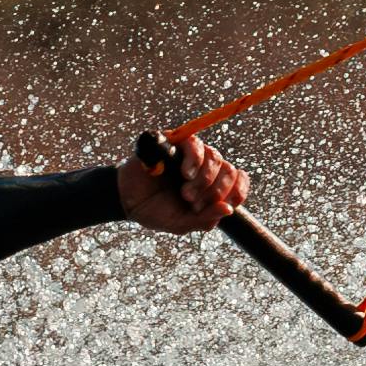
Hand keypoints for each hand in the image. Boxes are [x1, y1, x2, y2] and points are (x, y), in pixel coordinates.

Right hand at [119, 131, 247, 233]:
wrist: (125, 200)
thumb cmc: (155, 211)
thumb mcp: (181, 223)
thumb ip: (205, 219)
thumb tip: (229, 209)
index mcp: (212, 185)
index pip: (239, 181)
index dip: (237, 191)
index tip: (222, 204)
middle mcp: (205, 167)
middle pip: (229, 169)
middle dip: (215, 190)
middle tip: (193, 202)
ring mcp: (191, 153)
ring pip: (215, 157)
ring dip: (204, 179)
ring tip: (185, 193)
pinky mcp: (175, 142)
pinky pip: (195, 143)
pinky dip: (194, 159)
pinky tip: (184, 173)